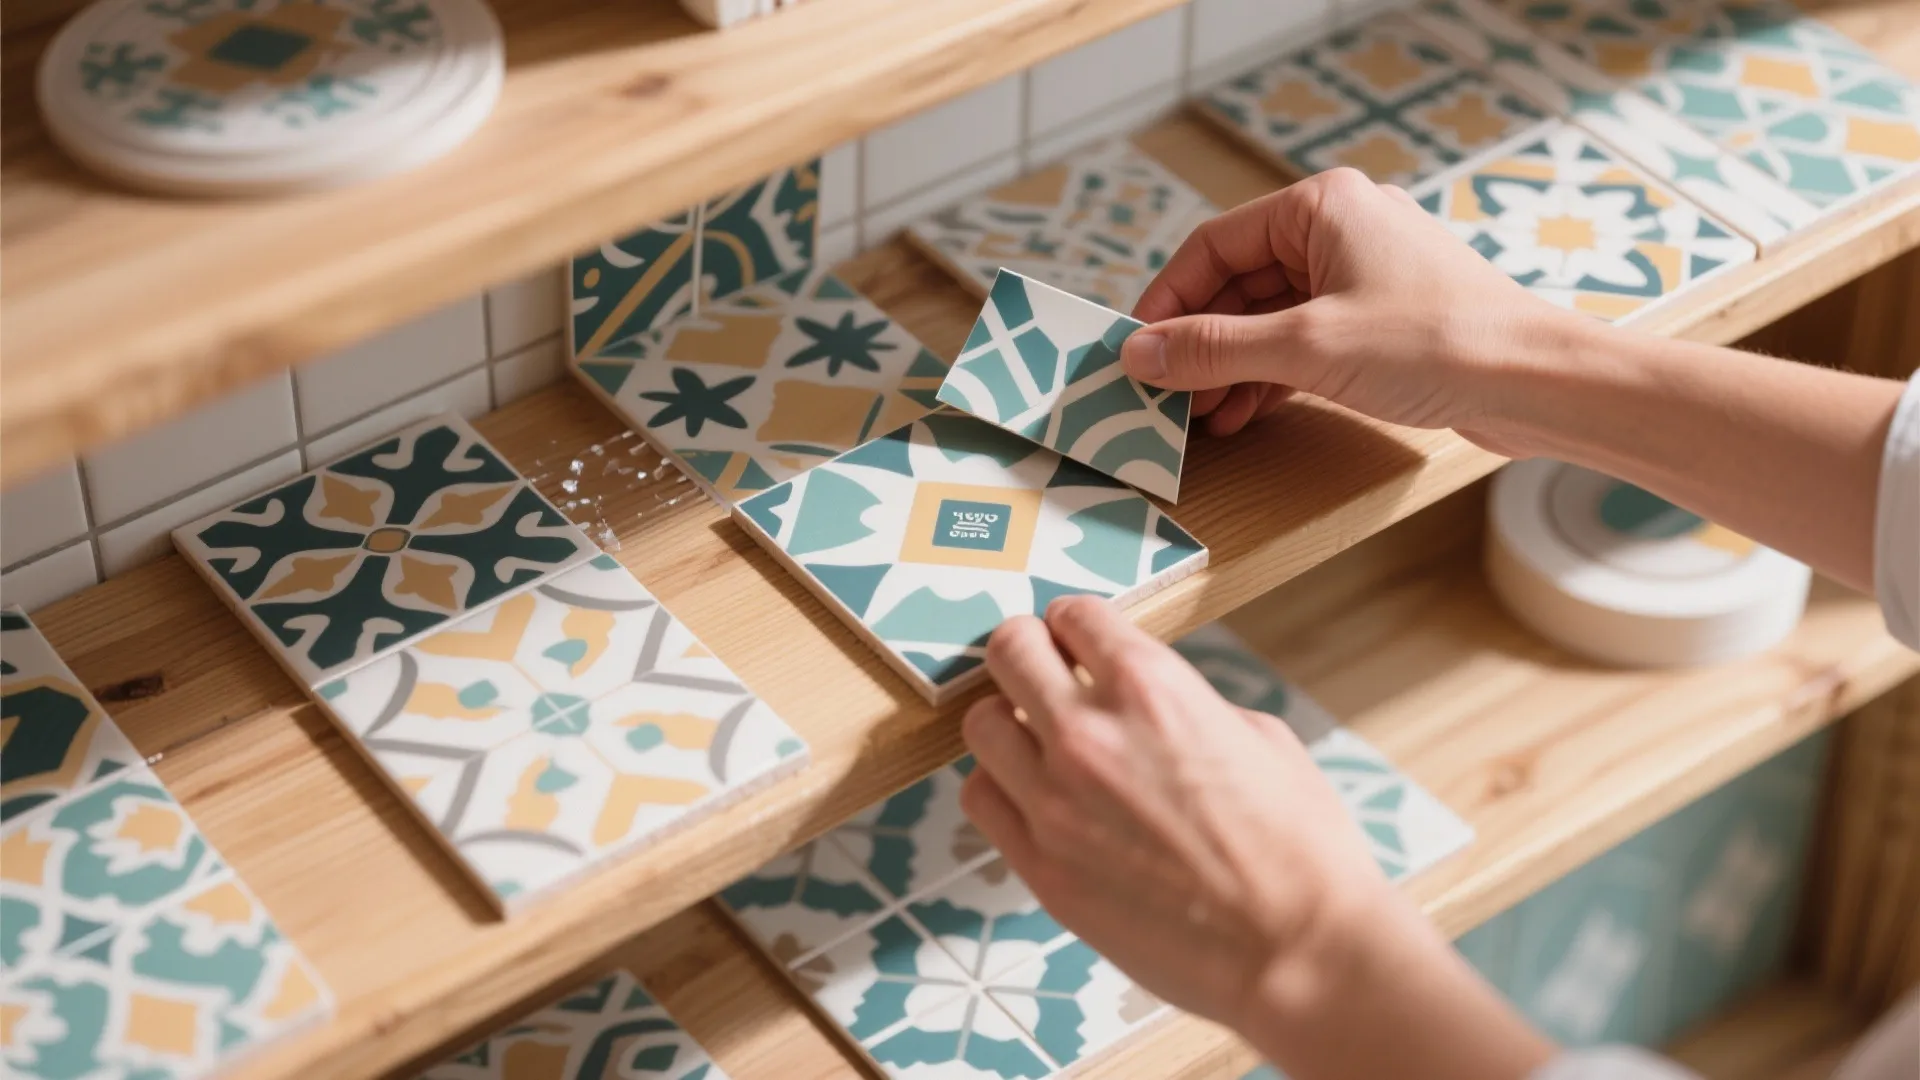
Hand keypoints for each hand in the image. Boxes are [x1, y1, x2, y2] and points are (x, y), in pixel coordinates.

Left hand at [960, 596, 1554, 1079]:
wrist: (1298, 949)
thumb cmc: (1298, 848)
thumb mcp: (1259, 734)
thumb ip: (1186, 702)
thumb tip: (1148, 702)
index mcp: (1152, 686)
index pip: (1073, 615)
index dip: (1075, 624)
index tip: (1075, 638)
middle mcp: (1089, 733)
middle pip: (1010, 652)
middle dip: (1027, 652)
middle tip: (1043, 670)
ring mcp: (1054, 802)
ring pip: (980, 724)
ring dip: (1008, 721)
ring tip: (1037, 740)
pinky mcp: (1040, 866)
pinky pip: (982, 798)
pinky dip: (1000, 787)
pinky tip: (1033, 796)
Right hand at [1120, 167, 1589, 455]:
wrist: (1534, 382)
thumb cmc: (1438, 342)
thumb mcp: (1306, 346)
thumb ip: (1215, 349)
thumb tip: (1141, 354)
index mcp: (1321, 206)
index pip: (1213, 246)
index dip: (1167, 301)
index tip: (1136, 351)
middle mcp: (1340, 229)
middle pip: (1238, 283)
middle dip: (1199, 343)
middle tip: (1164, 395)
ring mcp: (1362, 276)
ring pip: (1269, 318)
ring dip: (1231, 368)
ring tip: (1200, 418)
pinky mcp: (1381, 321)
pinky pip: (1302, 341)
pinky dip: (1269, 377)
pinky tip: (1243, 415)